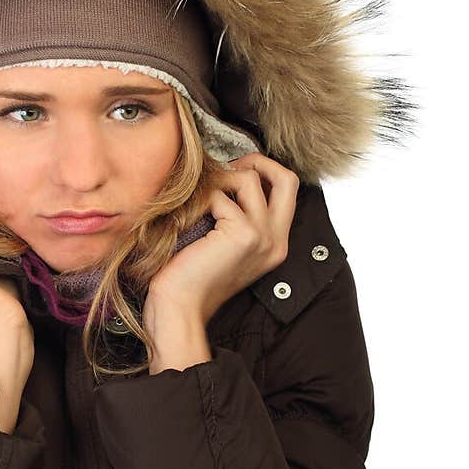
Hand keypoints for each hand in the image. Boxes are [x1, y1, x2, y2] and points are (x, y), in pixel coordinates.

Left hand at [143, 153, 299, 326]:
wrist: (180, 306)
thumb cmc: (192, 276)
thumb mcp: (225, 245)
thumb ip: (238, 215)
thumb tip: (230, 173)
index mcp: (275, 245)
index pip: (286, 191)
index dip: (262, 172)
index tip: (233, 171)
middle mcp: (277, 241)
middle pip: (287, 178)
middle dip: (256, 161)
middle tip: (227, 167)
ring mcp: (264, 237)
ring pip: (249, 179)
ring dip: (219, 179)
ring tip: (199, 197)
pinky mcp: (244, 234)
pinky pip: (220, 195)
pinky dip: (200, 201)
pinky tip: (188, 220)